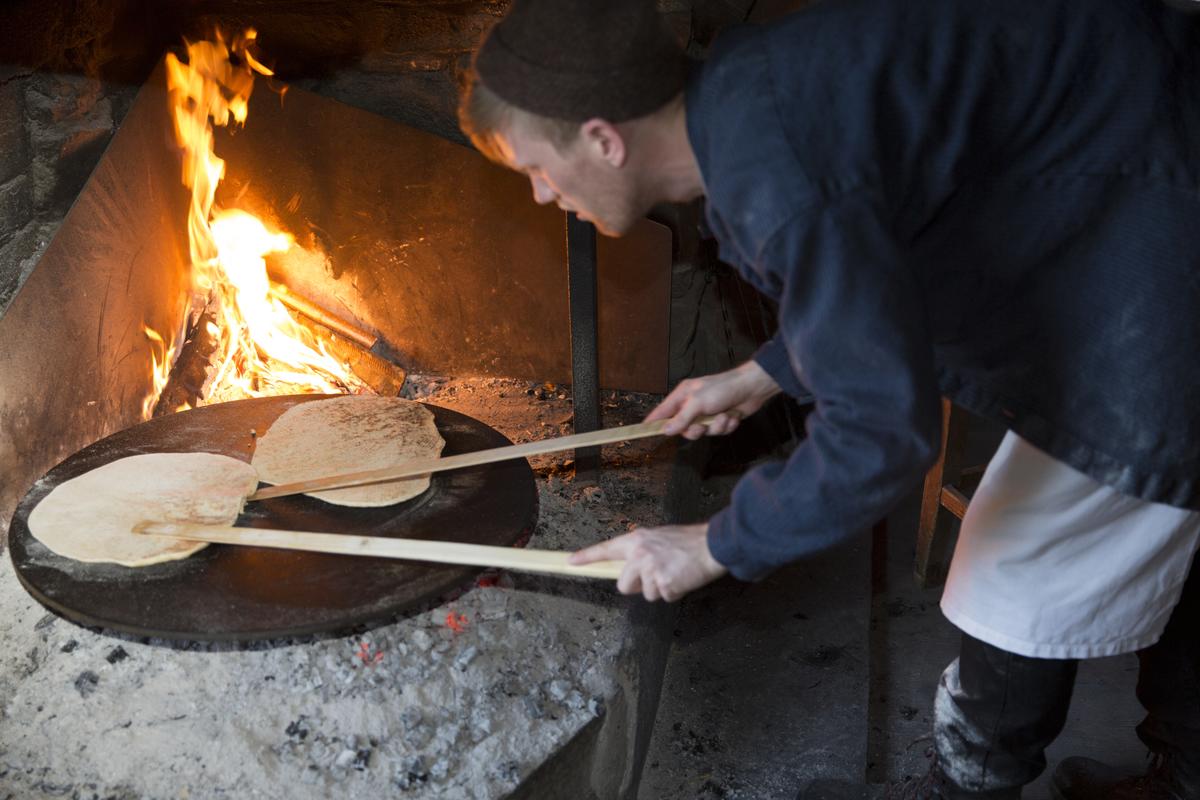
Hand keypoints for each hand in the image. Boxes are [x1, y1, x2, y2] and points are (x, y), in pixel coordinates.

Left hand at [568, 523, 727, 601]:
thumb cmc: (688, 541)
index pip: (606, 549)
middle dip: (638, 586)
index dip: (587, 557)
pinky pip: (664, 597)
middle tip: (655, 576)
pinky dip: (673, 593)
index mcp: (637, 540)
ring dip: (659, 589)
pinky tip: (682, 578)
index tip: (571, 562)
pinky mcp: (665, 584)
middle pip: (624, 585)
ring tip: (674, 573)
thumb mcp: (658, 537)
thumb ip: (641, 550)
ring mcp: (651, 570)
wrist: (712, 545)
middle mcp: (640, 555)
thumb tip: (631, 564)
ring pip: (646, 594)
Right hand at [646, 360, 780, 439]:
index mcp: (682, 396)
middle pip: (683, 428)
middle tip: (702, 426)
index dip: (653, 422)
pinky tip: (732, 416)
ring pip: (702, 432)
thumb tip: (666, 430)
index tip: (642, 431)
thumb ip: (682, 418)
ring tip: (723, 416)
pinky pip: (717, 432)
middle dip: (695, 430)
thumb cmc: (723, 388)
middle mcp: (692, 405)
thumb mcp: (699, 402)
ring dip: (715, 427)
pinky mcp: (720, 420)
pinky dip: (726, 426)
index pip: (662, 412)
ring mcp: (707, 414)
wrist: (752, 388)